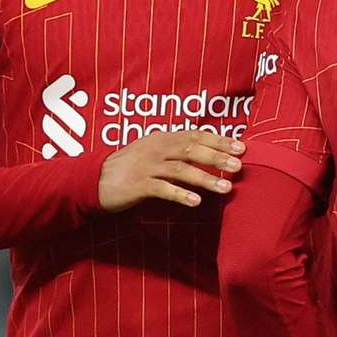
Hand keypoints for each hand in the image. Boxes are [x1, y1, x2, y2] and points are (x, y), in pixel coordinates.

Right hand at [99, 128, 240, 210]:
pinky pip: (162, 189)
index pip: (196, 135)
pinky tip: (196, 202)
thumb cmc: (129, 168)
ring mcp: (146, 166)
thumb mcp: (152, 151)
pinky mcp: (137, 185)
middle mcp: (156, 148)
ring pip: (180, 169)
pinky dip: (180, 194)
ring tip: (225, 187)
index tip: (241, 147)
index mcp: (162, 137)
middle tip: (239, 166)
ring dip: (205, 178)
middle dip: (217, 157)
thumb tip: (209, 154)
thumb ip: (176, 151)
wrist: (94, 180)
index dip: (219, 140)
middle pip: (191, 149)